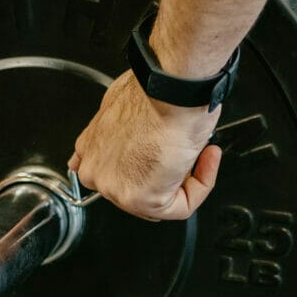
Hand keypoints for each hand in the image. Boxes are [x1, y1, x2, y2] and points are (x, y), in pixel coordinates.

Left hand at [70, 71, 223, 220]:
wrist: (173, 89)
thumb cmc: (158, 90)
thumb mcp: (126, 101)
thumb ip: (124, 127)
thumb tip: (135, 135)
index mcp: (90, 147)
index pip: (112, 171)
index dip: (144, 165)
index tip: (165, 153)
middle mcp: (96, 170)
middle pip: (138, 186)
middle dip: (167, 173)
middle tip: (185, 150)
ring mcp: (114, 187)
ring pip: (160, 199)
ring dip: (187, 177)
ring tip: (198, 150)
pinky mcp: (141, 199)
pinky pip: (179, 207)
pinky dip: (201, 185)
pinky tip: (205, 160)